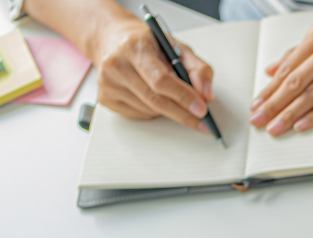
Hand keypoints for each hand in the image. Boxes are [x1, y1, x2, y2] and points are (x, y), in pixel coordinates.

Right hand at [93, 18, 214, 130]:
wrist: (113, 39)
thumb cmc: (147, 44)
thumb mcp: (177, 47)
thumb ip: (198, 69)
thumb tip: (207, 95)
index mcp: (135, 47)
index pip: (161, 80)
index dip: (183, 97)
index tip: (201, 109)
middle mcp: (116, 65)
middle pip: (155, 100)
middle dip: (183, 114)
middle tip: (201, 122)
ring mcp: (107, 83)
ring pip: (149, 110)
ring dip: (168, 110)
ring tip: (169, 94)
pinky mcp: (105, 97)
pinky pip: (138, 115)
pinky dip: (153, 112)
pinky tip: (151, 96)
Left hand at [249, 2, 312, 134]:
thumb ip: (304, 50)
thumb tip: (275, 68)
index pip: (288, 66)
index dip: (270, 88)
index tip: (257, 103)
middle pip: (296, 81)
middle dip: (273, 104)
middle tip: (258, 120)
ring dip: (291, 113)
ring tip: (276, 127)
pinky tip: (304, 124)